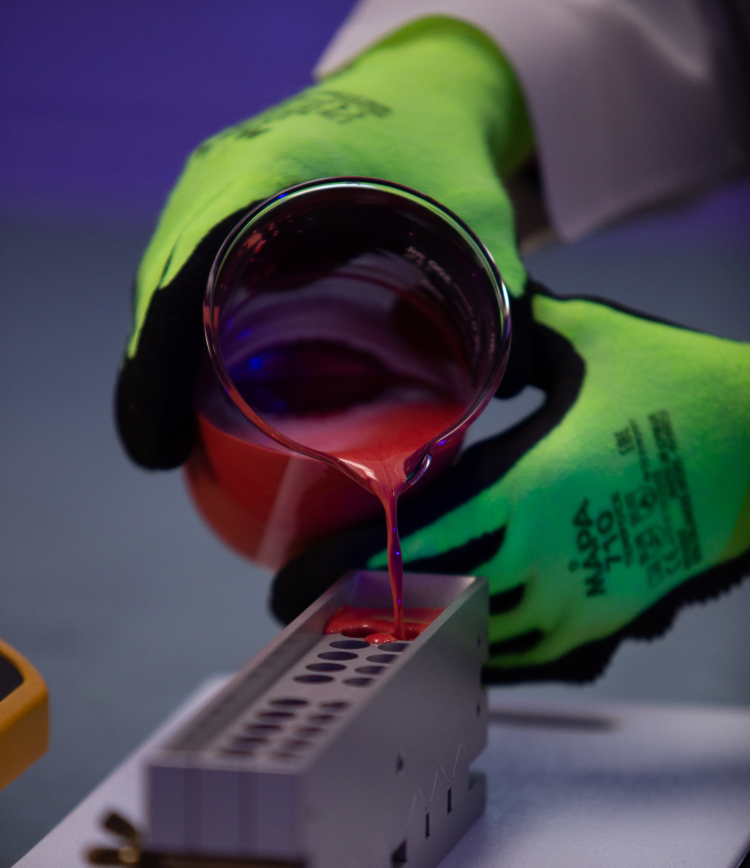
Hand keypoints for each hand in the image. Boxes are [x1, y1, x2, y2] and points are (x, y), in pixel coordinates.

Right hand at [116, 17, 531, 467]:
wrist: (416, 83)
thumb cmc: (439, 140)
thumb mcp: (477, 213)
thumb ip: (504, 295)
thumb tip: (513, 385)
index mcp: (270, 171)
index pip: (183, 275)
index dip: (157, 363)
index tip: (160, 441)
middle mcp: (223, 173)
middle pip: (161, 287)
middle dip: (152, 373)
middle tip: (165, 449)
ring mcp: (215, 181)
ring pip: (164, 280)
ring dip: (159, 351)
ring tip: (172, 428)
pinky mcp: (221, 194)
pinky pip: (182, 265)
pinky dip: (178, 322)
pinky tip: (195, 374)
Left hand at [273, 286, 749, 680]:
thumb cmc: (684, 392)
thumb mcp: (588, 340)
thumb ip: (510, 333)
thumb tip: (467, 317)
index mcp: (529, 487)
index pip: (409, 539)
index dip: (340, 564)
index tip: (290, 581)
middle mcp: (544, 558)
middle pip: (423, 599)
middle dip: (361, 608)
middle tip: (311, 605)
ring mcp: (575, 604)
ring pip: (465, 640)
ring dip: (410, 632)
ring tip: (365, 621)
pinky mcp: (604, 629)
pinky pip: (519, 659)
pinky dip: (472, 651)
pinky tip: (445, 637)